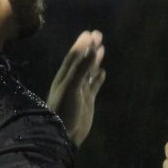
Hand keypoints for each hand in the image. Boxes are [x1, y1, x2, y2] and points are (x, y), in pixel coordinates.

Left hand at [47, 30, 105, 146]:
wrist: (64, 134)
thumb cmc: (64, 109)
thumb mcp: (71, 87)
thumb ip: (81, 69)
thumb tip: (91, 50)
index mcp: (65, 76)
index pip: (74, 56)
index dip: (81, 45)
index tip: (90, 33)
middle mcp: (72, 81)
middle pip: (82, 61)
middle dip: (89, 48)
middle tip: (98, 34)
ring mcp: (80, 91)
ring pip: (89, 71)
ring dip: (94, 60)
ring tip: (101, 48)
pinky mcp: (87, 100)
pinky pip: (94, 85)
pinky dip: (98, 78)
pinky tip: (103, 72)